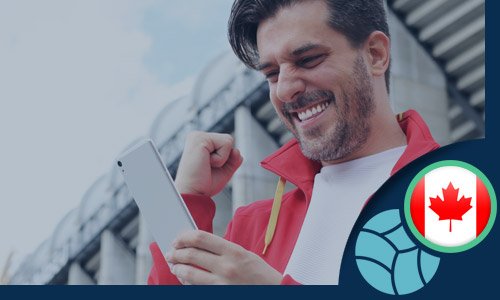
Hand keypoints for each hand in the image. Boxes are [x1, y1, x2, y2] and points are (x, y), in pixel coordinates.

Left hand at [166, 230, 282, 284]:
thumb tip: (198, 244)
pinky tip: (184, 278)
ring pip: (189, 273)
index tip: (178, 239)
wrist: (275, 293)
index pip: (201, 238)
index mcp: (234, 252)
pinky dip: (186, 281)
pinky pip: (195, 287)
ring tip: (174, 266)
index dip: (185, 237)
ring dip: (177, 268)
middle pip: (191, 255)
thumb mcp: (245, 255)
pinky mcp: (218, 295)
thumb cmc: (260, 274)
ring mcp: (222, 284)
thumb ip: (222, 249)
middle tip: (171, 252)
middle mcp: (227, 267)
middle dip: (176, 253)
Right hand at [175, 132, 242, 196]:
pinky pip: (226, 143)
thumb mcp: (224, 171)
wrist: (192, 193)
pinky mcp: (200, 138)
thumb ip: (233, 160)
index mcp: (201, 143)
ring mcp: (198, 136)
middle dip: (225, 158)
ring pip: (229, 140)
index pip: (227, 144)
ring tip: (206, 164)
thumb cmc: (204, 184)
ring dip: (222, 158)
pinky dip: (220, 158)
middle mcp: (198, 136)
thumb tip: (236, 150)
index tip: (208, 168)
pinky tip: (206, 162)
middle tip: (207, 168)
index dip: (225, 159)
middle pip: (229, 140)